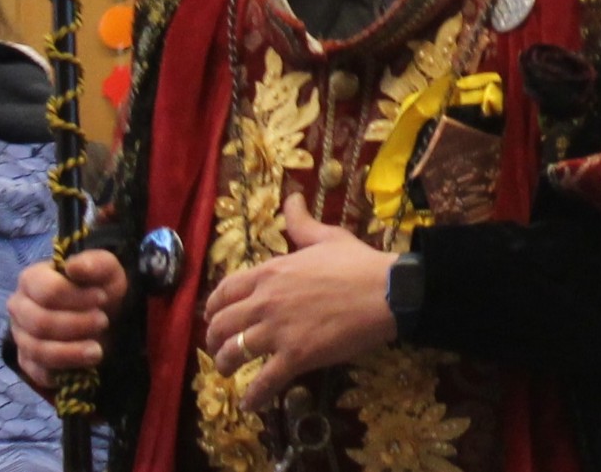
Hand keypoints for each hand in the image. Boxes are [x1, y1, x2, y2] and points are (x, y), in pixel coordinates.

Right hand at [8, 249, 127, 389]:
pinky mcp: (28, 361)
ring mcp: (20, 336)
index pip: (46, 292)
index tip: (103, 298)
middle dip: (77, 325)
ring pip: (38, 349)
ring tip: (98, 350)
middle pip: (40, 323)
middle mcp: (19, 308)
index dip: (76, 298)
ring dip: (72, 351)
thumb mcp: (107, 271)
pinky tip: (84, 364)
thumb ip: (94, 263)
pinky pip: (38, 372)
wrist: (104, 314)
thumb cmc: (99, 289)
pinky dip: (63, 369)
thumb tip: (73, 267)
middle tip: (103, 321)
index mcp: (32, 279)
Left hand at [203, 193, 396, 411]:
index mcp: (270, 272)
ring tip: (228, 373)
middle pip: (221, 324)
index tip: (214, 315)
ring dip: (225, 366)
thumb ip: (301, 223)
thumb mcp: (328, 236)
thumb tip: (292, 198)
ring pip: (234, 353)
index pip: (225, 291)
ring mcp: (278, 331)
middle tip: (218, 347)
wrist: (387, 292)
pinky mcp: (295, 357)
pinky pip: (263, 382)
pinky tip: (249, 403)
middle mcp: (265, 302)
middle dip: (213, 338)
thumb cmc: (359, 263)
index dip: (213, 307)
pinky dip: (252, 396)